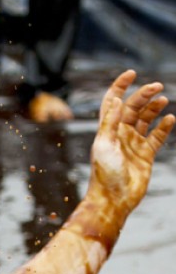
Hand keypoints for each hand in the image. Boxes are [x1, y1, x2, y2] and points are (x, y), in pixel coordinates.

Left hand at [89, 70, 173, 210]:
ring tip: (163, 100)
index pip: (112, 102)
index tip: (132, 73)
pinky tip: (171, 118)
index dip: (119, 86)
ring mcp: (133, 144)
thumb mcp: (104, 145)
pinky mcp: (145, 155)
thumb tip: (117, 99)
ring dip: (154, 108)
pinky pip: (157, 136)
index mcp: (107, 130)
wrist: (114, 199)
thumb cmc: (105, 174)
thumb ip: (110, 123)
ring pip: (145, 119)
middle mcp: (119, 135)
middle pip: (132, 108)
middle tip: (157, 86)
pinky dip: (164, 126)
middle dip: (144, 95)